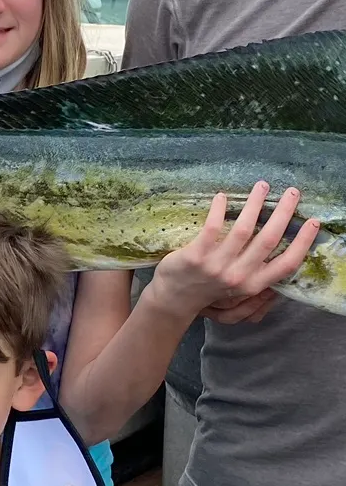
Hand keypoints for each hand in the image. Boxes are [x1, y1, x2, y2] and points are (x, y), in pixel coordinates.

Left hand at [149, 183, 319, 320]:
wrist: (174, 299)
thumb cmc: (210, 289)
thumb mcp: (241, 289)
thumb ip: (260, 273)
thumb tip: (283, 250)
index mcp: (254, 284)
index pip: (286, 263)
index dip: (302, 243)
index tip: (312, 222)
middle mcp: (238, 276)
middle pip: (268, 240)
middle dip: (283, 213)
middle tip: (292, 192)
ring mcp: (217, 266)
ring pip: (243, 229)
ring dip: (255, 204)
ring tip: (262, 186)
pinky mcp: (195, 255)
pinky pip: (212, 227)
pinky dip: (219, 209)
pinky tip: (223, 196)